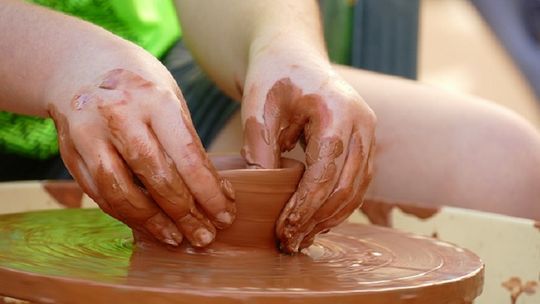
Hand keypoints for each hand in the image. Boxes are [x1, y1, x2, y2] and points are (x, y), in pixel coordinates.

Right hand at [48, 68, 235, 247]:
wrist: (80, 65)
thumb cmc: (139, 84)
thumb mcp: (170, 98)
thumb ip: (185, 141)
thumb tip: (210, 191)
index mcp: (154, 99)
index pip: (188, 157)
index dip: (209, 193)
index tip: (225, 215)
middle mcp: (118, 115)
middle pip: (156, 178)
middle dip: (185, 214)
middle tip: (205, 236)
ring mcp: (88, 134)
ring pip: (122, 193)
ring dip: (153, 223)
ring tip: (177, 238)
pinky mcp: (69, 152)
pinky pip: (100, 194)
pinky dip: (127, 215)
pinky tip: (148, 224)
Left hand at [241, 42, 375, 252]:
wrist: (292, 57)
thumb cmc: (273, 78)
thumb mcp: (258, 108)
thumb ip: (261, 149)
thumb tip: (266, 195)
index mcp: (338, 112)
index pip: (326, 172)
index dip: (305, 206)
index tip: (285, 230)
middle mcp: (363, 124)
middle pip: (347, 186)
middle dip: (318, 219)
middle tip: (291, 242)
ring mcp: (368, 133)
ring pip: (357, 189)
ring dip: (331, 218)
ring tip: (303, 239)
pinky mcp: (364, 142)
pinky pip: (358, 181)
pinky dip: (339, 205)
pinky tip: (318, 220)